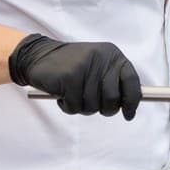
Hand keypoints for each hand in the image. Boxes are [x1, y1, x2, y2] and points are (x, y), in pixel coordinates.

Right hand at [8, 33, 142, 115]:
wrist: (38, 55)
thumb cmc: (70, 67)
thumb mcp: (96, 66)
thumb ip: (112, 81)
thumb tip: (130, 105)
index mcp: (112, 55)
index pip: (132, 81)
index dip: (132, 101)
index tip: (128, 114)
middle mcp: (101, 59)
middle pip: (113, 99)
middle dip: (103, 108)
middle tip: (90, 104)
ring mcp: (85, 67)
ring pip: (93, 106)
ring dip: (82, 107)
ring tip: (73, 95)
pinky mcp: (69, 77)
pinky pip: (75, 107)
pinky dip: (67, 106)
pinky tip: (62, 95)